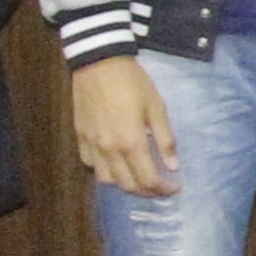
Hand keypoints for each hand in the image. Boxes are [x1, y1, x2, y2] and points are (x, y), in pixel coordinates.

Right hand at [70, 57, 177, 198]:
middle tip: (160, 188)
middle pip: (128, 185)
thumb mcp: (156, 107)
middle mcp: (109, 149)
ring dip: (125, 185)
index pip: (148, 179)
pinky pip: (91, 164)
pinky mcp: (80, 137)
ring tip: (138, 179)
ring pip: (107, 180)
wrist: (99, 62)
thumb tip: (173, 166)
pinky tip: (115, 164)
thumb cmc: (132, 82)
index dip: (163, 189)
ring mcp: (92, 145)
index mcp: (131, 142)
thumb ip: (165, 139)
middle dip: (147, 192)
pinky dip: (105, 171)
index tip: (174, 188)